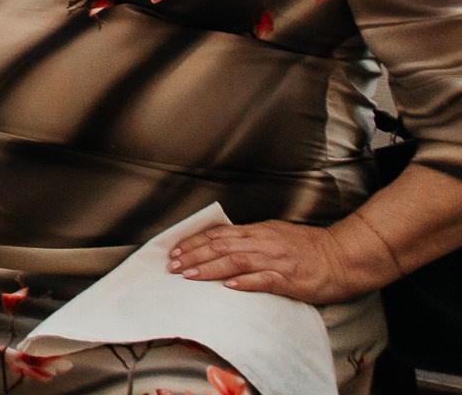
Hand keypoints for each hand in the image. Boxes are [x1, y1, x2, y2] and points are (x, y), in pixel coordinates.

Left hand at [168, 218, 391, 304]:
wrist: (345, 256)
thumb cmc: (312, 248)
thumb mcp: (277, 235)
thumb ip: (252, 239)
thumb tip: (225, 243)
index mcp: (259, 231)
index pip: (218, 234)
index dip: (194, 242)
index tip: (175, 251)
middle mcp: (263, 242)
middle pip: (220, 246)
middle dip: (193, 255)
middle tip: (172, 265)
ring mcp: (276, 260)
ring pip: (235, 260)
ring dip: (209, 268)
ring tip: (189, 275)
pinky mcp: (290, 278)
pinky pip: (264, 279)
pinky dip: (244, 282)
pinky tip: (228, 286)